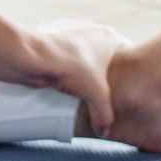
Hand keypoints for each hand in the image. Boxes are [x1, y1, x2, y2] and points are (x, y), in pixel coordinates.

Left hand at [21, 17, 125, 134]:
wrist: (32, 55)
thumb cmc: (71, 68)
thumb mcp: (98, 96)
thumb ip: (105, 116)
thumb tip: (102, 132)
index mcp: (106, 36)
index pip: (127, 51)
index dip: (128, 69)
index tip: (127, 86)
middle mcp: (88, 29)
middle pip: (102, 55)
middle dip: (102, 73)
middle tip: (102, 93)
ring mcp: (67, 32)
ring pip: (80, 56)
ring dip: (79, 71)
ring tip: (79, 91)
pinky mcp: (50, 39)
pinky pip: (62, 57)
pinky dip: (62, 68)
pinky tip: (60, 83)